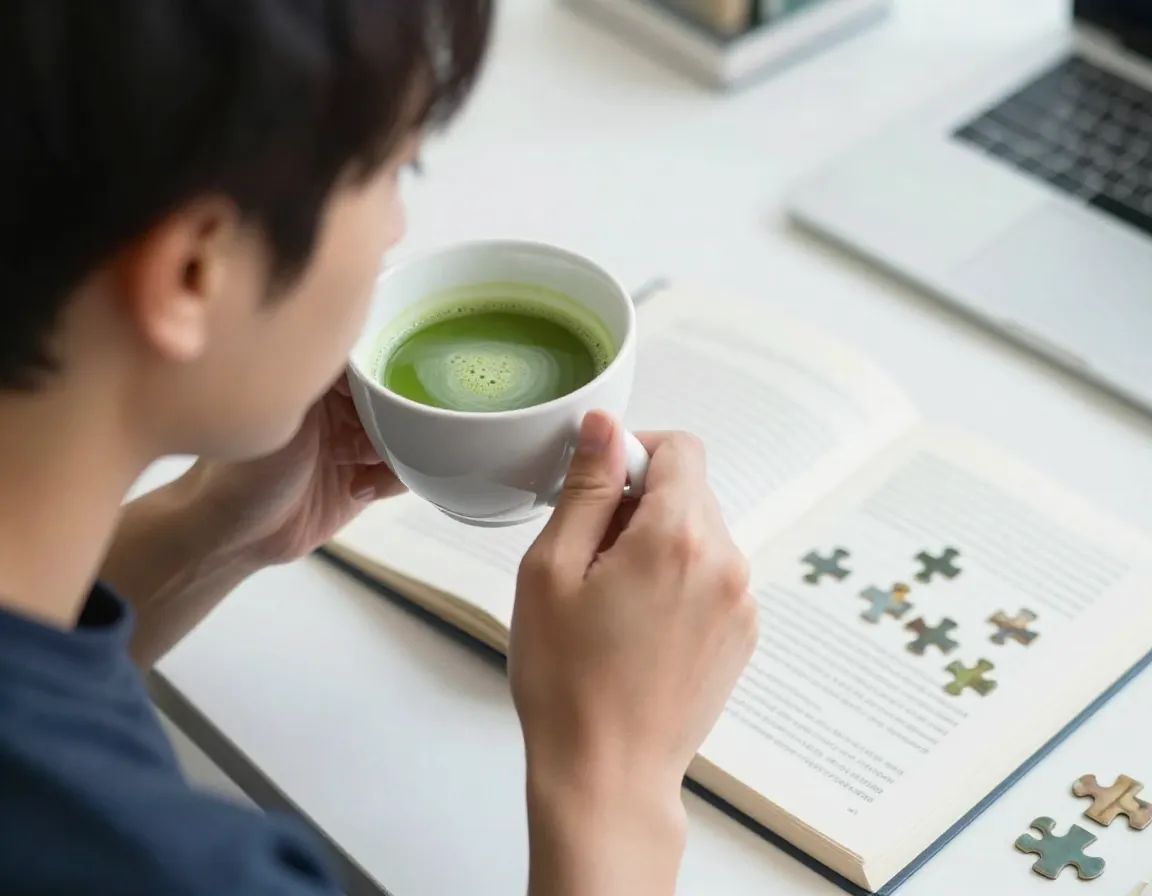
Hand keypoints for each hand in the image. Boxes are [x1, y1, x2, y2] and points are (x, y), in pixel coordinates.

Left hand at [185, 374, 405, 565]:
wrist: (237, 536)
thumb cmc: (241, 470)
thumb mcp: (283, 416)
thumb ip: (322, 378)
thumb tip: (355, 336)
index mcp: (316, 378)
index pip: (368, 354)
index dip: (382, 363)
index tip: (389, 376)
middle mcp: (339, 405)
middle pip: (394, 392)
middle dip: (393, 412)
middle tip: (368, 430)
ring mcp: (356, 441)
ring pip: (407, 432)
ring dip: (391, 447)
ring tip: (356, 461)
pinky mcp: (369, 476)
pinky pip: (404, 469)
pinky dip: (392, 478)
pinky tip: (358, 487)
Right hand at [509, 410, 755, 895]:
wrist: (607, 776)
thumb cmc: (568, 682)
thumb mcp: (552, 569)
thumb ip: (587, 487)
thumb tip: (605, 426)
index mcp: (679, 537)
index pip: (680, 447)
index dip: (634, 451)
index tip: (599, 484)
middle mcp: (726, 563)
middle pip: (690, 490)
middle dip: (640, 503)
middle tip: (590, 555)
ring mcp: (742, 602)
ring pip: (700, 534)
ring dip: (658, 543)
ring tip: (612, 600)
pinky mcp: (743, 634)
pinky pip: (712, 576)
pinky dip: (678, 580)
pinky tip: (638, 626)